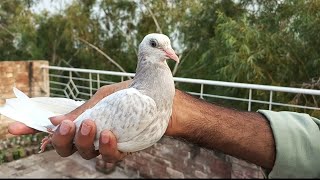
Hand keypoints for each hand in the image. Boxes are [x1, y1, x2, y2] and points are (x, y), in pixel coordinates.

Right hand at [8, 80, 132, 161]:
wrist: (155, 98)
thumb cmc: (127, 95)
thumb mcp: (100, 98)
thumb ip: (80, 111)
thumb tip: (52, 121)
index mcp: (81, 120)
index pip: (54, 129)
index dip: (33, 131)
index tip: (14, 129)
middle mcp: (89, 136)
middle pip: (65, 148)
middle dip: (61, 140)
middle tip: (68, 126)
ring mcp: (104, 144)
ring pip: (84, 153)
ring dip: (83, 141)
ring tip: (90, 125)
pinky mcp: (121, 150)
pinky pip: (109, 157)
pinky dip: (106, 148)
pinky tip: (108, 135)